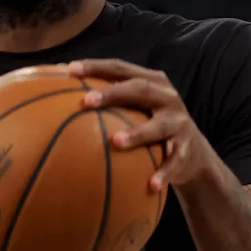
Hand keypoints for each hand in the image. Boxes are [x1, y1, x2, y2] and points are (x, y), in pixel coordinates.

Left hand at [68, 59, 219, 192]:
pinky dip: (163, 172)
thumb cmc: (150, 125)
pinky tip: (150, 184)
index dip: (96, 66)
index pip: (121, 68)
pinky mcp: (187, 149)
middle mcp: (167, 97)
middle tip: (86, 101)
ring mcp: (179, 122)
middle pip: (139, 89)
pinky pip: (174, 161)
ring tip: (115, 142)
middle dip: (113, 93)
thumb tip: (58, 95)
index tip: (70, 69)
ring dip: (137, 133)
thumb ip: (108, 99)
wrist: (193, 154)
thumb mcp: (135, 108)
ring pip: (158, 126)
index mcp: (152, 81)